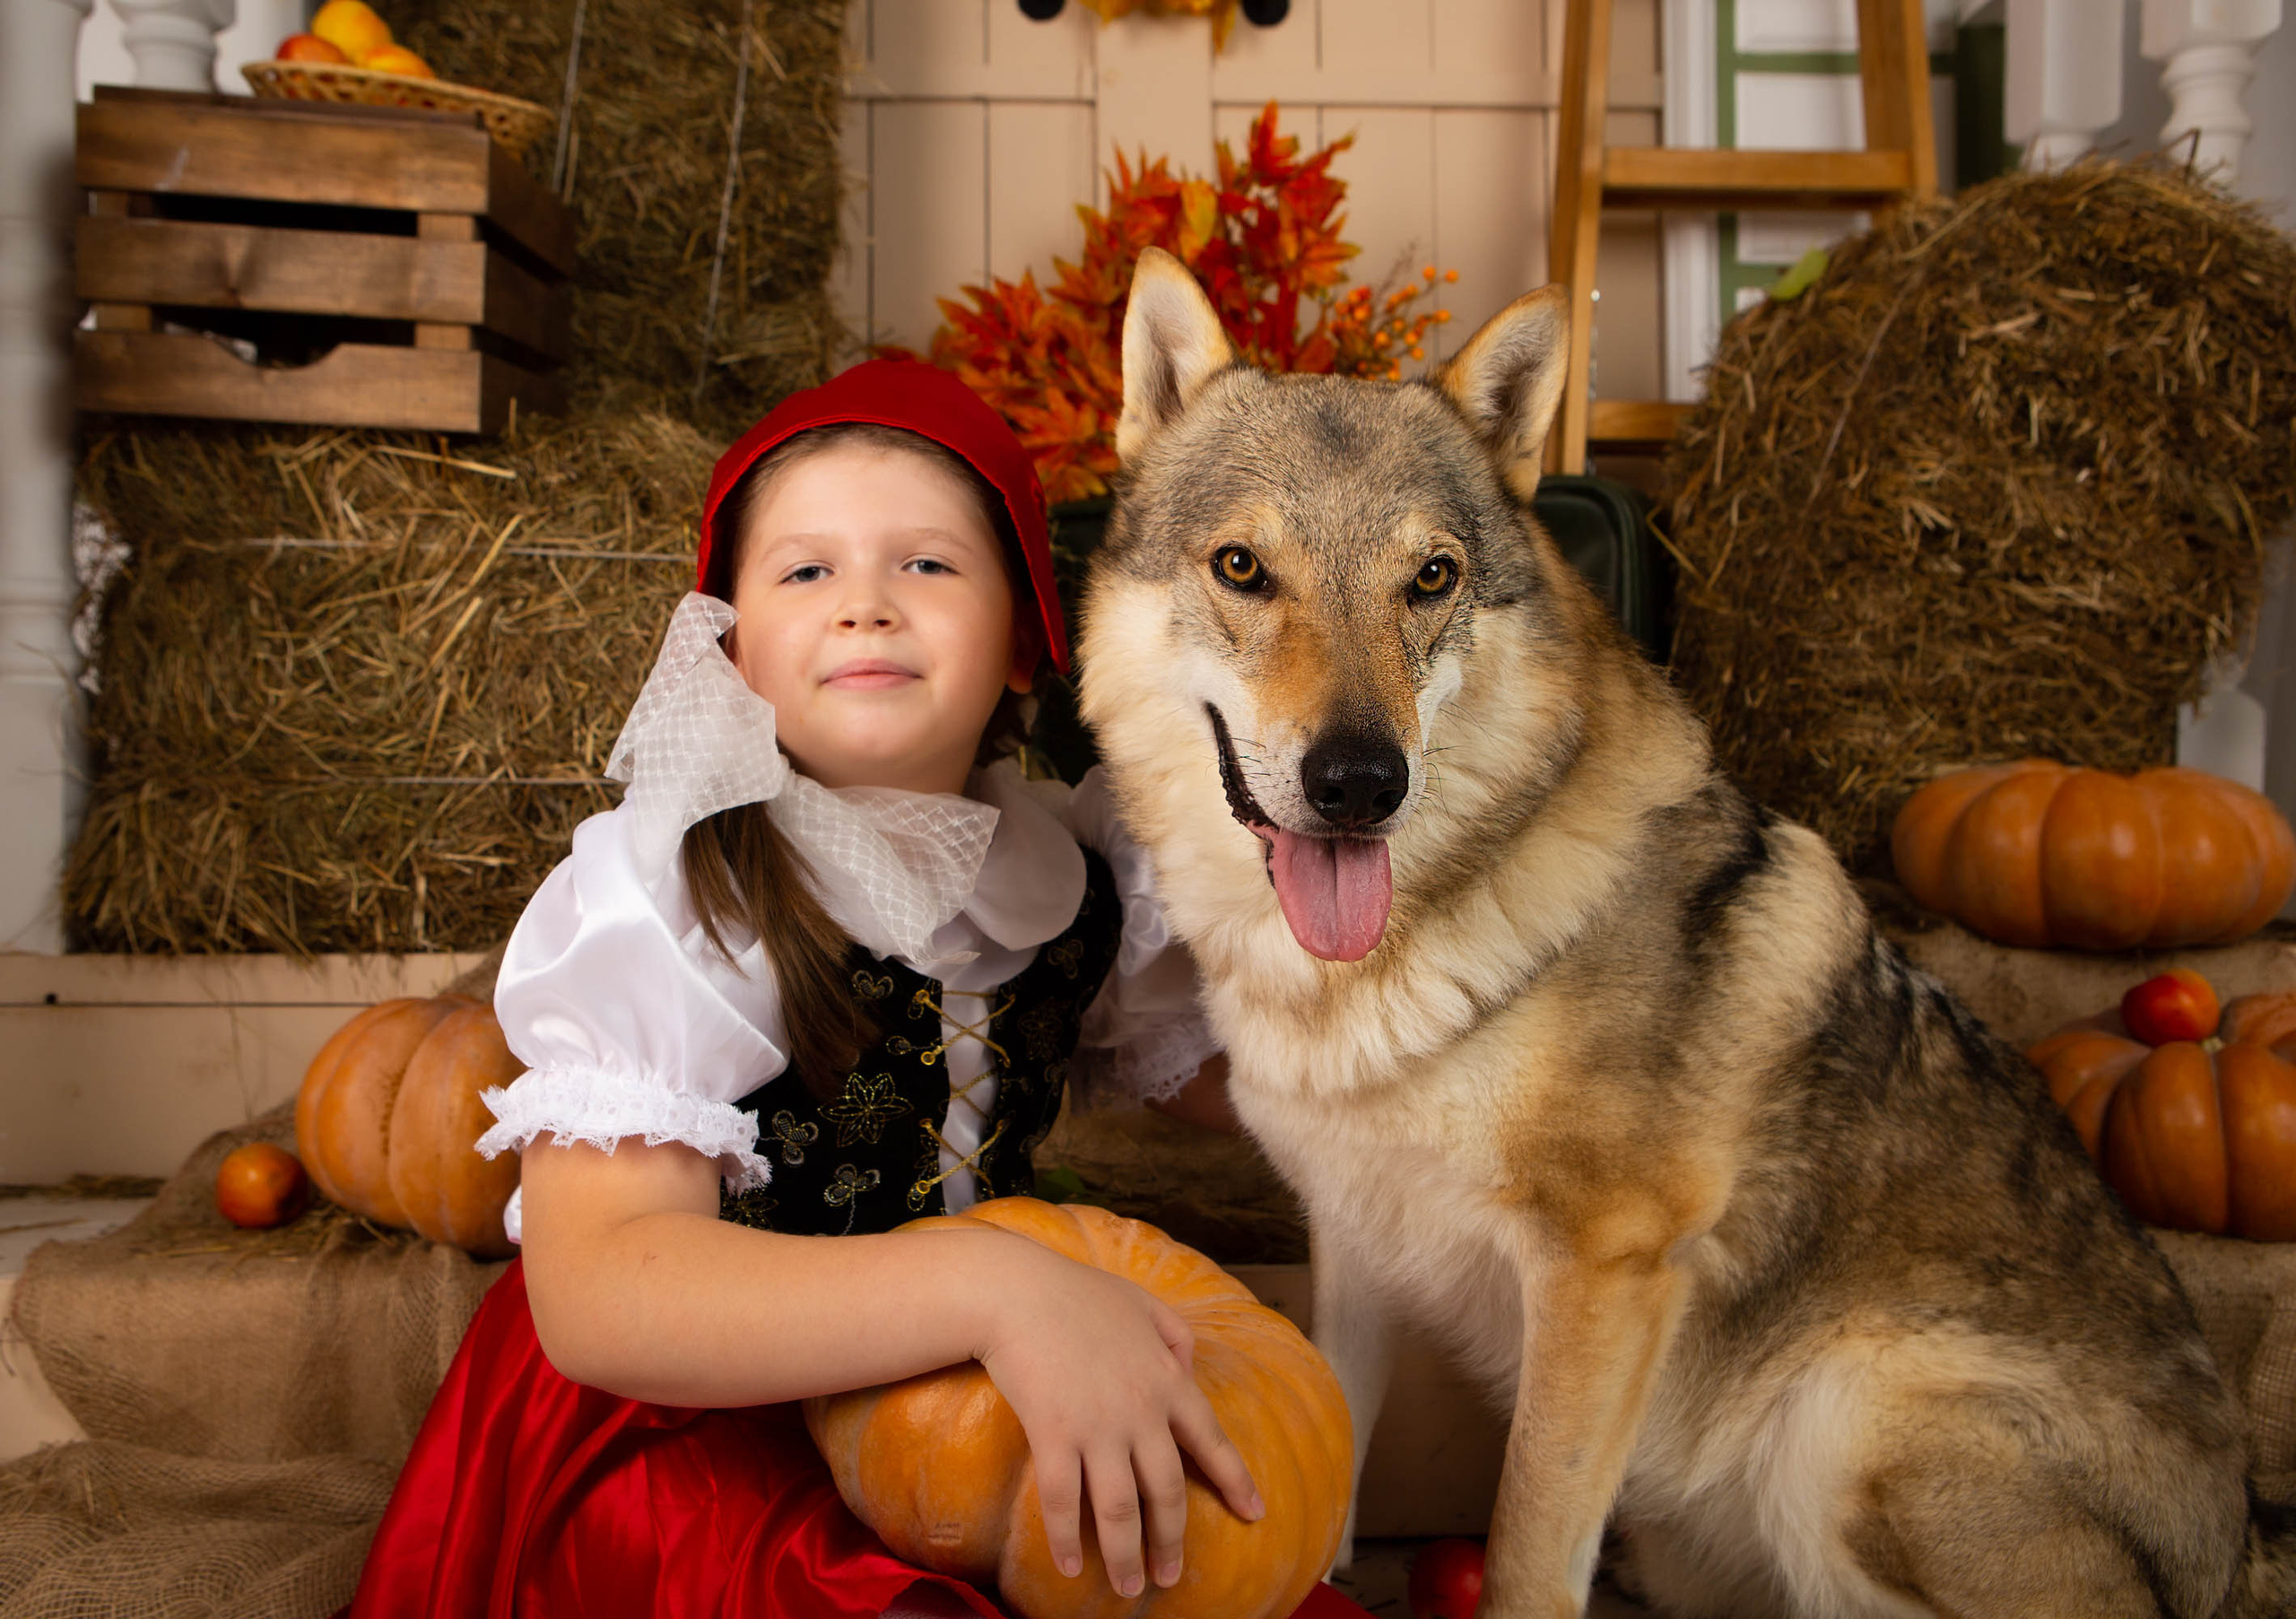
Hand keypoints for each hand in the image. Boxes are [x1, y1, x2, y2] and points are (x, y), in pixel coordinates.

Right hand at [970, 1233, 1263, 1597]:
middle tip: (1171, 1577)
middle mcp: (1141, 1410)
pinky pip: (1063, 1500)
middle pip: (1166, 1490)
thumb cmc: (1076, 1293)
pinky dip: (1066, 1539)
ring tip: (1128, 1587)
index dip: (1234, 1480)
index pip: (1212, 1440)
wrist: (1017, 1291)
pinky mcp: (1053, 1434)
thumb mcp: (1142, 1302)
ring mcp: (1098, 1426)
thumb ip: (1174, 1334)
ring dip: (1126, 1555)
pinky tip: (1069, 1566)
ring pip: (1120, 1508)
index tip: (1254, 1514)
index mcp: (1167, 1379)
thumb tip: (1188, 1365)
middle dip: (1172, 1540)